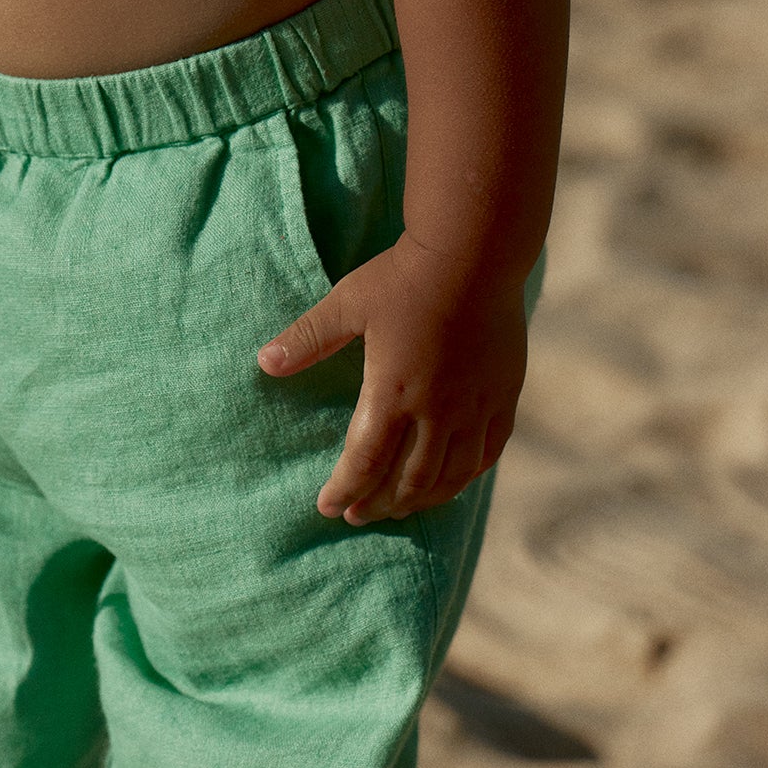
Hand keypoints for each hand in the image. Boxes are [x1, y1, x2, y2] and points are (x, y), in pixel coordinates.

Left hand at [257, 232, 529, 523]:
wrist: (473, 251)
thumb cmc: (403, 276)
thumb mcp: (346, 303)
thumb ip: (307, 339)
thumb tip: (263, 363)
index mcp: (393, 391)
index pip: (364, 462)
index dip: (344, 490)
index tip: (327, 507)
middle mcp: (437, 409)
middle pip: (408, 480)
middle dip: (379, 504)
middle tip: (358, 515)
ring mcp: (475, 405)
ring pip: (451, 475)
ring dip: (422, 498)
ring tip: (400, 507)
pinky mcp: (504, 395)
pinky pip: (487, 452)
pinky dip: (466, 475)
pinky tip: (452, 480)